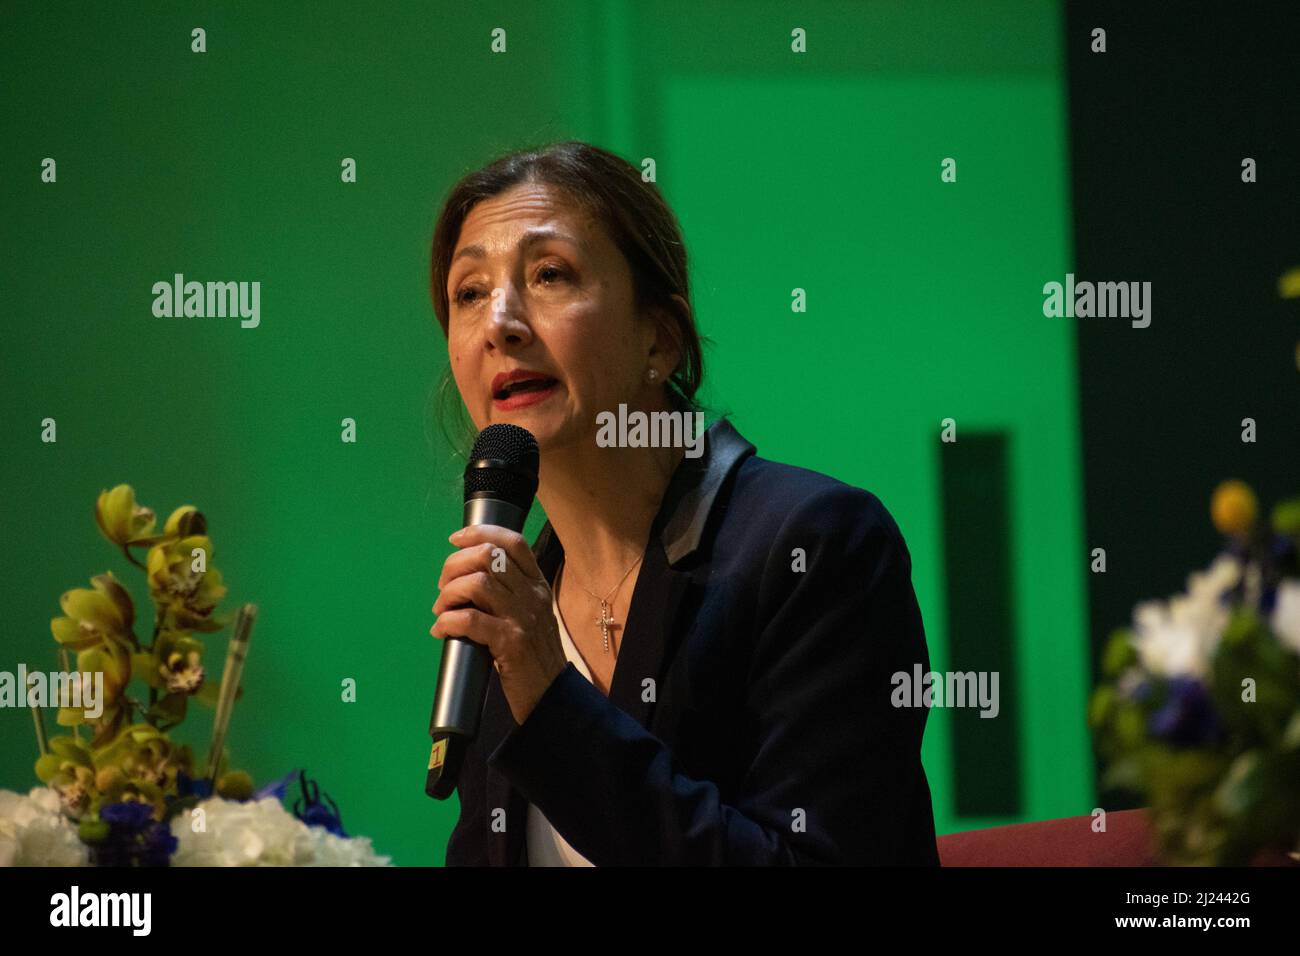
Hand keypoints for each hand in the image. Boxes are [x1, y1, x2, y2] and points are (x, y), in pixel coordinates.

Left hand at [431, 525, 567, 725]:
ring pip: (477, 583)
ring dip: (448, 594)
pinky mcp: (511, 643)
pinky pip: (469, 620)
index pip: (513, 542)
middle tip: (443, 588)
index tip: (455, 539)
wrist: (551, 694)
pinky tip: (441, 630)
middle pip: (488, 556)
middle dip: (454, 565)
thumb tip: (467, 579)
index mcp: (537, 584)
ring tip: (441, 610)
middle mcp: (533, 595)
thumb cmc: (534, 655)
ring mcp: (523, 618)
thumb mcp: (531, 615)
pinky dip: (446, 622)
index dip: (481, 532)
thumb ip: (509, 594)